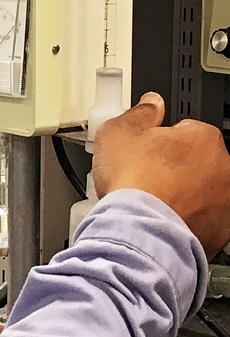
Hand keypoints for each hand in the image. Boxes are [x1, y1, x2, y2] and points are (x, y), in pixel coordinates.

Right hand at [92, 92, 229, 258]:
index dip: (159, 139)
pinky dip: (184, 219)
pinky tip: (159, 219)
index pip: (184, 130)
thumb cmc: (134, 183)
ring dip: (182, 193)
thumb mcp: (118, 132)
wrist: (138, 231)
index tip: (145, 149)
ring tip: (150, 200)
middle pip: (195, 161)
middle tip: (144, 175)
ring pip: (200, 192)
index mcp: (204, 139)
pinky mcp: (219, 232)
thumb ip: (139, 113)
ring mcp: (224, 202)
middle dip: (173, 167)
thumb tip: (149, 104)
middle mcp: (223, 169)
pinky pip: (201, 220)